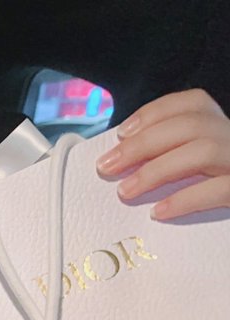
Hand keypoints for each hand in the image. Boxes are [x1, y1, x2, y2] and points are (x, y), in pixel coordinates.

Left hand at [97, 88, 229, 219]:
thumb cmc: (212, 189)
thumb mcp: (194, 163)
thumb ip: (170, 154)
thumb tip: (119, 159)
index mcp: (221, 127)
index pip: (194, 103)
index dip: (155, 113)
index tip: (121, 133)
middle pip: (192, 125)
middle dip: (142, 144)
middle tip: (106, 166)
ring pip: (204, 151)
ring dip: (157, 170)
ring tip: (125, 191)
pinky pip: (218, 190)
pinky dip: (184, 199)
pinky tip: (157, 212)